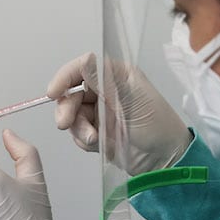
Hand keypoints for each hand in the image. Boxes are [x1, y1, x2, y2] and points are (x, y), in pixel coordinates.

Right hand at [47, 52, 190, 174]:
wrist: (165, 160)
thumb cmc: (158, 125)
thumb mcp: (131, 99)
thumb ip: (105, 80)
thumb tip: (85, 60)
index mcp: (116, 76)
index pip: (83, 68)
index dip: (65, 77)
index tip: (54, 92)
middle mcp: (105, 91)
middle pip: (72, 93)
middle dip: (67, 108)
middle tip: (64, 123)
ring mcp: (100, 112)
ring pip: (72, 115)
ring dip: (78, 128)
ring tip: (93, 139)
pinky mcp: (97, 132)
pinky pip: (78, 133)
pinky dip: (83, 140)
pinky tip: (98, 144)